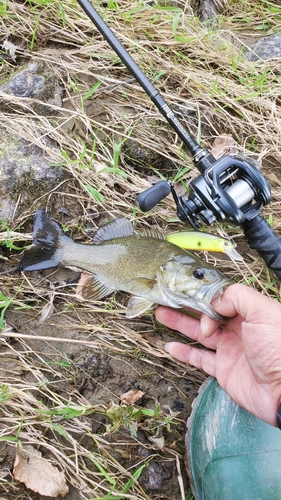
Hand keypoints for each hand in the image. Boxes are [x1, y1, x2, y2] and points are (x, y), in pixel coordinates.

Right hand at [155, 283, 280, 425]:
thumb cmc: (279, 348)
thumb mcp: (263, 311)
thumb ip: (236, 297)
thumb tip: (213, 303)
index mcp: (249, 312)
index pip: (220, 298)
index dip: (203, 295)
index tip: (185, 292)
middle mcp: (238, 328)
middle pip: (206, 313)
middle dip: (186, 305)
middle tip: (165, 297)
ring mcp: (229, 349)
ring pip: (199, 333)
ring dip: (179, 323)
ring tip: (160, 314)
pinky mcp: (223, 369)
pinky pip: (199, 358)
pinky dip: (184, 353)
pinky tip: (170, 346)